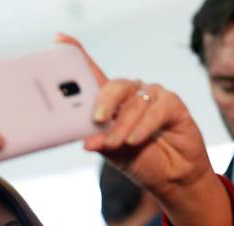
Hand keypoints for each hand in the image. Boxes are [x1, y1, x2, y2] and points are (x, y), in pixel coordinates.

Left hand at [57, 34, 230, 225]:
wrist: (170, 177)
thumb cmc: (140, 160)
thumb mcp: (113, 152)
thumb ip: (100, 141)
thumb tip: (86, 141)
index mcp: (112, 101)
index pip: (94, 74)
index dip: (78, 54)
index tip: (60, 39)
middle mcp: (131, 94)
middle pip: (114, 86)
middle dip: (104, 103)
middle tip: (98, 120)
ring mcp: (152, 96)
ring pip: (134, 103)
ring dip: (123, 126)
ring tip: (116, 144)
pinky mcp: (173, 105)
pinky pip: (156, 110)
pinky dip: (143, 126)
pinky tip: (135, 139)